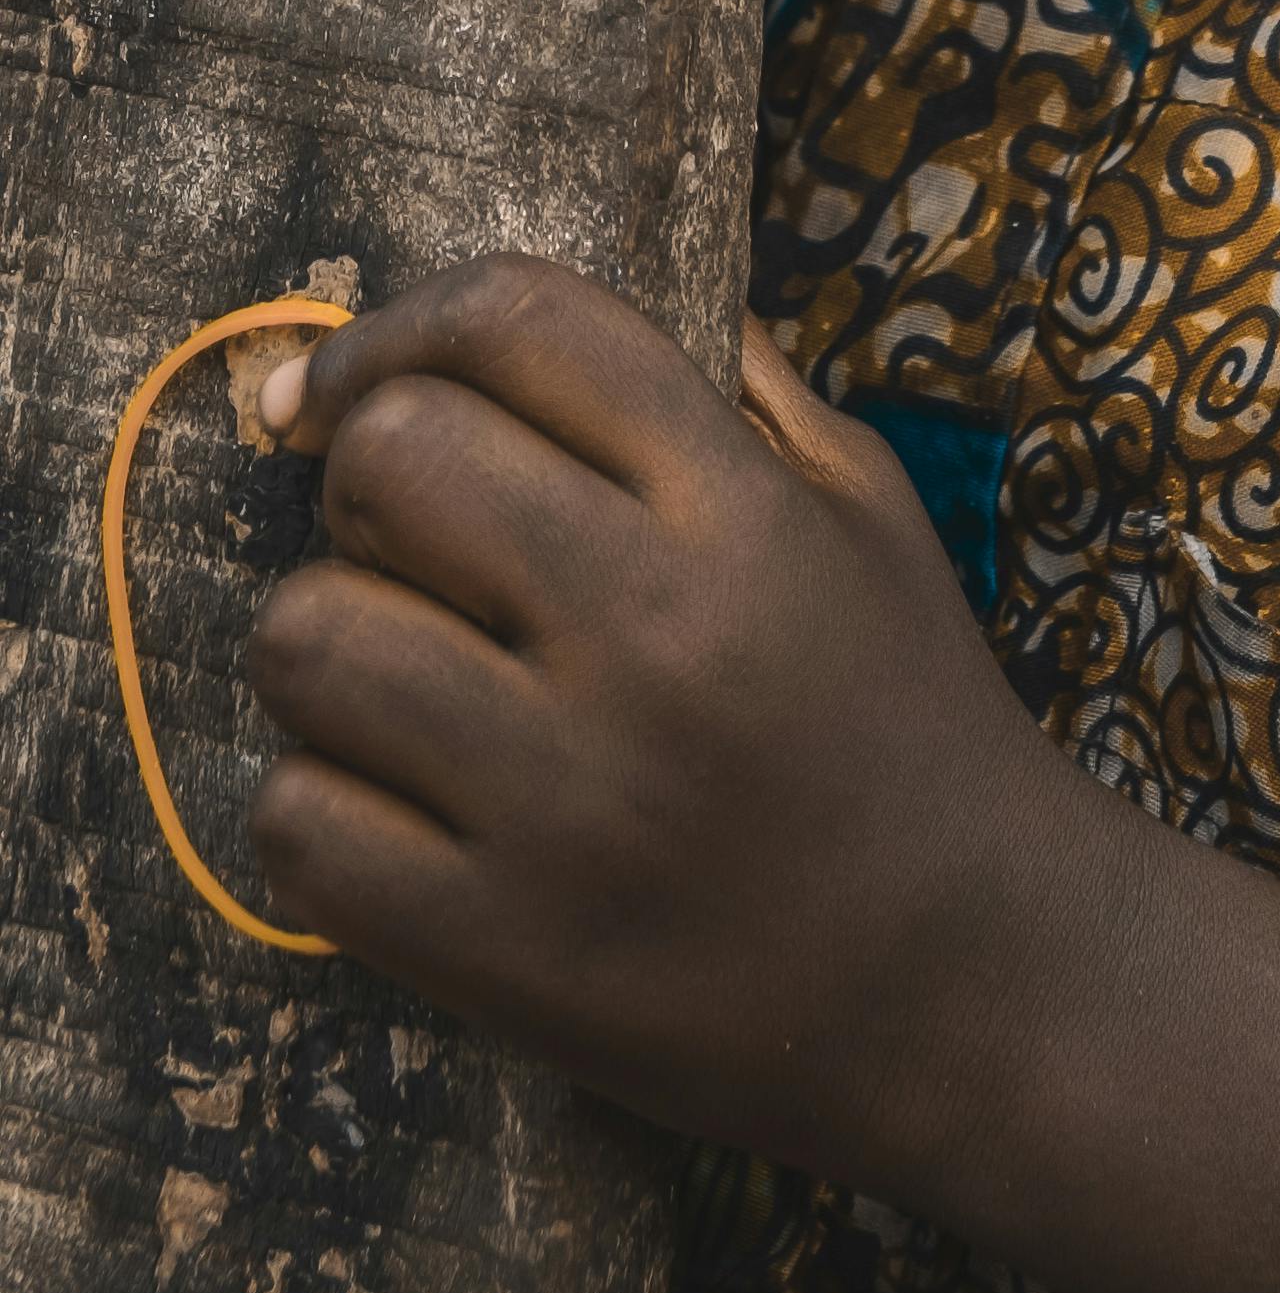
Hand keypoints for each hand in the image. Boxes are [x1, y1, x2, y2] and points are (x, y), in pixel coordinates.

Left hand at [245, 256, 1085, 1183]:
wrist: (968, 974)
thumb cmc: (906, 722)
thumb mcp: (867, 517)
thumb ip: (738, 395)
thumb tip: (559, 319)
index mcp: (742, 507)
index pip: (523, 324)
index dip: (398, 326)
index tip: (344, 383)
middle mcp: (653, 628)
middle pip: (394, 456)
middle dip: (362, 480)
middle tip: (408, 544)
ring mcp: (566, 794)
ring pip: (310, 635)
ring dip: (332, 644)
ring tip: (408, 683)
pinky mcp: (496, 945)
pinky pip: (298, 822)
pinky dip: (324, 805)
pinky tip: (402, 809)